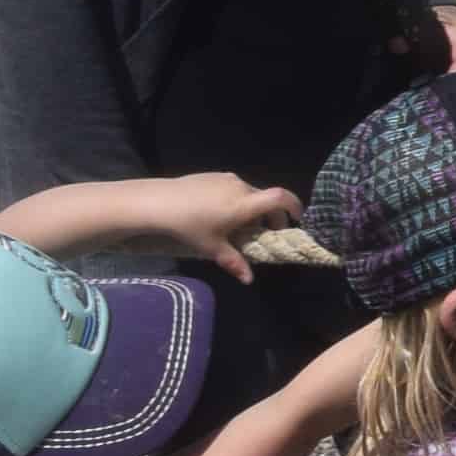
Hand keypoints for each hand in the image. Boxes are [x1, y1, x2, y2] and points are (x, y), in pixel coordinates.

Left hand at [143, 175, 308, 274]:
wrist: (158, 202)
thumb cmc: (189, 225)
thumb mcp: (212, 247)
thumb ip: (234, 262)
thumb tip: (249, 280)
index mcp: (246, 204)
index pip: (281, 198)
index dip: (295, 206)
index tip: (297, 218)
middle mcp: (241, 187)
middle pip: (266, 199)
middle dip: (270, 215)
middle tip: (262, 232)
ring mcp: (226, 178)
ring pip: (249, 193)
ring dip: (251, 208)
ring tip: (236, 224)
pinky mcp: (213, 175)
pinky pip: (233, 187)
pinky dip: (235, 199)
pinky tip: (216, 212)